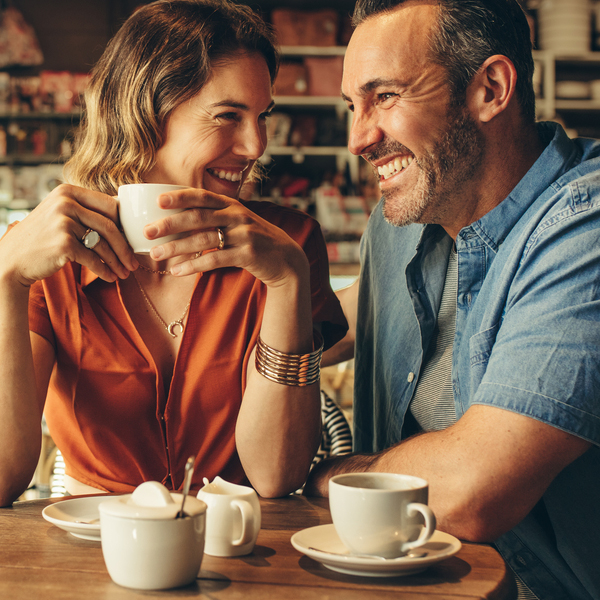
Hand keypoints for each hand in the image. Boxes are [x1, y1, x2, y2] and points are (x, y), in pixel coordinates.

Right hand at [0, 184, 137, 286]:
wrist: (12, 259)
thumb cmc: (42, 238)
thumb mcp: (60, 214)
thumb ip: (85, 210)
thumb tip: (122, 210)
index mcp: (68, 191)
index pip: (110, 206)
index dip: (125, 226)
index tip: (133, 241)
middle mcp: (65, 203)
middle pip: (110, 226)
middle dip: (125, 248)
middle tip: (134, 263)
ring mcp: (63, 222)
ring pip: (103, 245)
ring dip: (117, 262)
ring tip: (125, 273)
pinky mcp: (63, 244)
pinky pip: (93, 259)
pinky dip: (105, 271)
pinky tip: (111, 277)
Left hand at [144, 188, 308, 286]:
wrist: (285, 259)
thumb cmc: (254, 240)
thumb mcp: (238, 222)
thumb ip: (215, 217)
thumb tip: (178, 220)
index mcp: (232, 205)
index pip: (203, 196)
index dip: (180, 196)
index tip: (158, 200)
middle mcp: (237, 216)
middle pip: (198, 217)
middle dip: (170, 224)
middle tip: (147, 232)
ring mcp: (244, 235)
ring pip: (204, 239)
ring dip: (177, 247)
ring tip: (156, 255)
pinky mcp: (248, 254)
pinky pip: (215, 260)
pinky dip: (194, 265)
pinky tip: (177, 271)